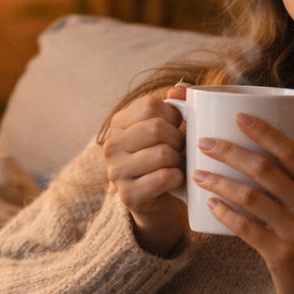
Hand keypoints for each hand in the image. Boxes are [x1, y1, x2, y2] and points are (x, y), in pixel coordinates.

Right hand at [102, 86, 188, 255]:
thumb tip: (181, 89)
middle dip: (179, 139)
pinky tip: (177, 181)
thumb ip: (176, 106)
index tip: (178, 127)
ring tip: (179, 165)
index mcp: (118, 123)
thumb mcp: (169, 131)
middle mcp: (111, 146)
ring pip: (163, 153)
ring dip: (180, 160)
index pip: (150, 104)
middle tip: (182, 150)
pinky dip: (179, 177)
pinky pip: (165, 177)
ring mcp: (116, 171)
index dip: (173, 115)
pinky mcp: (128, 195)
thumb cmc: (165, 160)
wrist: (157, 204)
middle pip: (157, 128)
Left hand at [192, 115, 293, 293]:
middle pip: (266, 170)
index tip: (238, 116)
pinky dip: (226, 213)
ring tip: (197, 173)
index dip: (264, 132)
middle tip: (204, 142)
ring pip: (251, 197)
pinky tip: (208, 203)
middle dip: (230, 152)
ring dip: (220, 181)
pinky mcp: (281, 256)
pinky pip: (247, 229)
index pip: (292, 152)